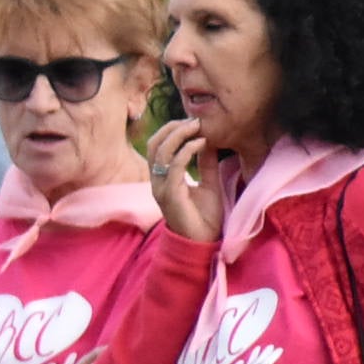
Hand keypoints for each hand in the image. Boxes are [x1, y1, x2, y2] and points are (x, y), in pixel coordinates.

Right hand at [145, 119, 224, 242]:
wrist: (204, 243)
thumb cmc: (205, 218)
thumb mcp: (209, 184)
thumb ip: (206, 164)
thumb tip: (209, 142)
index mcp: (163, 178)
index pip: (158, 146)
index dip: (172, 130)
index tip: (193, 122)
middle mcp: (157, 181)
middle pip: (155, 144)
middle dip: (172, 128)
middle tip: (194, 120)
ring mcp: (161, 188)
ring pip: (161, 152)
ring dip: (179, 135)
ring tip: (197, 126)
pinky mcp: (170, 195)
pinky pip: (174, 166)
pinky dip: (187, 151)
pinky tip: (201, 143)